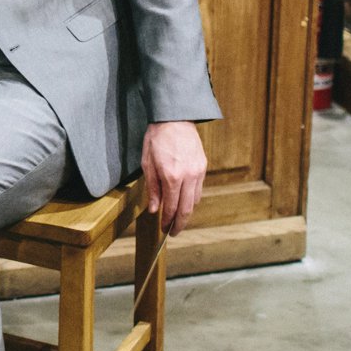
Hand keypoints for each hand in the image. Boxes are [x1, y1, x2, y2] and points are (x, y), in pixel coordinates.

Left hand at [140, 121, 206, 235]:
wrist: (174, 117)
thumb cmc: (157, 138)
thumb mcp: (147, 163)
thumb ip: (152, 189)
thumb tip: (154, 210)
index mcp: (172, 177)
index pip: (171, 207)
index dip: (167, 221)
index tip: (163, 229)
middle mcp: (188, 177)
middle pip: (186, 209)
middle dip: (179, 224)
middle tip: (173, 233)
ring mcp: (198, 172)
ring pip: (195, 201)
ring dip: (187, 214)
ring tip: (178, 220)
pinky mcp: (203, 167)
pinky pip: (199, 189)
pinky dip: (192, 200)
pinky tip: (185, 203)